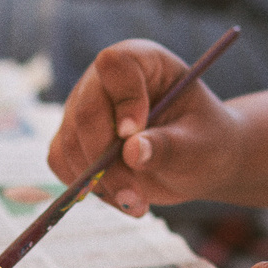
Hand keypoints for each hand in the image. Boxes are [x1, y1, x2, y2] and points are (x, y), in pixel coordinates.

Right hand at [47, 40, 243, 215]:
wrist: (197, 161)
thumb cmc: (206, 142)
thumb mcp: (200, 145)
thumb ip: (170, 146)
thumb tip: (131, 151)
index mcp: (144, 63)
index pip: (115, 64)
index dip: (121, 97)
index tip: (133, 133)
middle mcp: (107, 81)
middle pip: (86, 109)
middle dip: (105, 159)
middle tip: (135, 196)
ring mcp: (85, 107)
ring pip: (70, 141)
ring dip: (98, 181)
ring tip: (137, 204)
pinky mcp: (73, 138)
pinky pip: (61, 161)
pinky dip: (86, 187)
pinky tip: (121, 198)